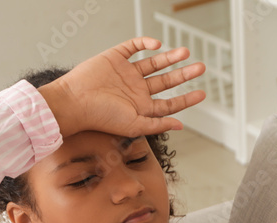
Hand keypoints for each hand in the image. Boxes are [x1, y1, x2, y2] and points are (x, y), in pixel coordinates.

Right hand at [38, 36, 205, 137]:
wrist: (75, 101)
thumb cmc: (100, 117)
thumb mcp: (133, 125)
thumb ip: (157, 124)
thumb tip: (180, 125)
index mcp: (140, 108)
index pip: (169, 103)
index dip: (186, 99)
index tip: (202, 93)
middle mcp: (135, 90)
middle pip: (165, 81)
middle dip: (183, 75)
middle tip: (201, 68)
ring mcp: (126, 73)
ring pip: (154, 63)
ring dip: (170, 58)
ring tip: (185, 52)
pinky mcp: (115, 57)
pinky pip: (134, 46)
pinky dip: (145, 43)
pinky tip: (157, 45)